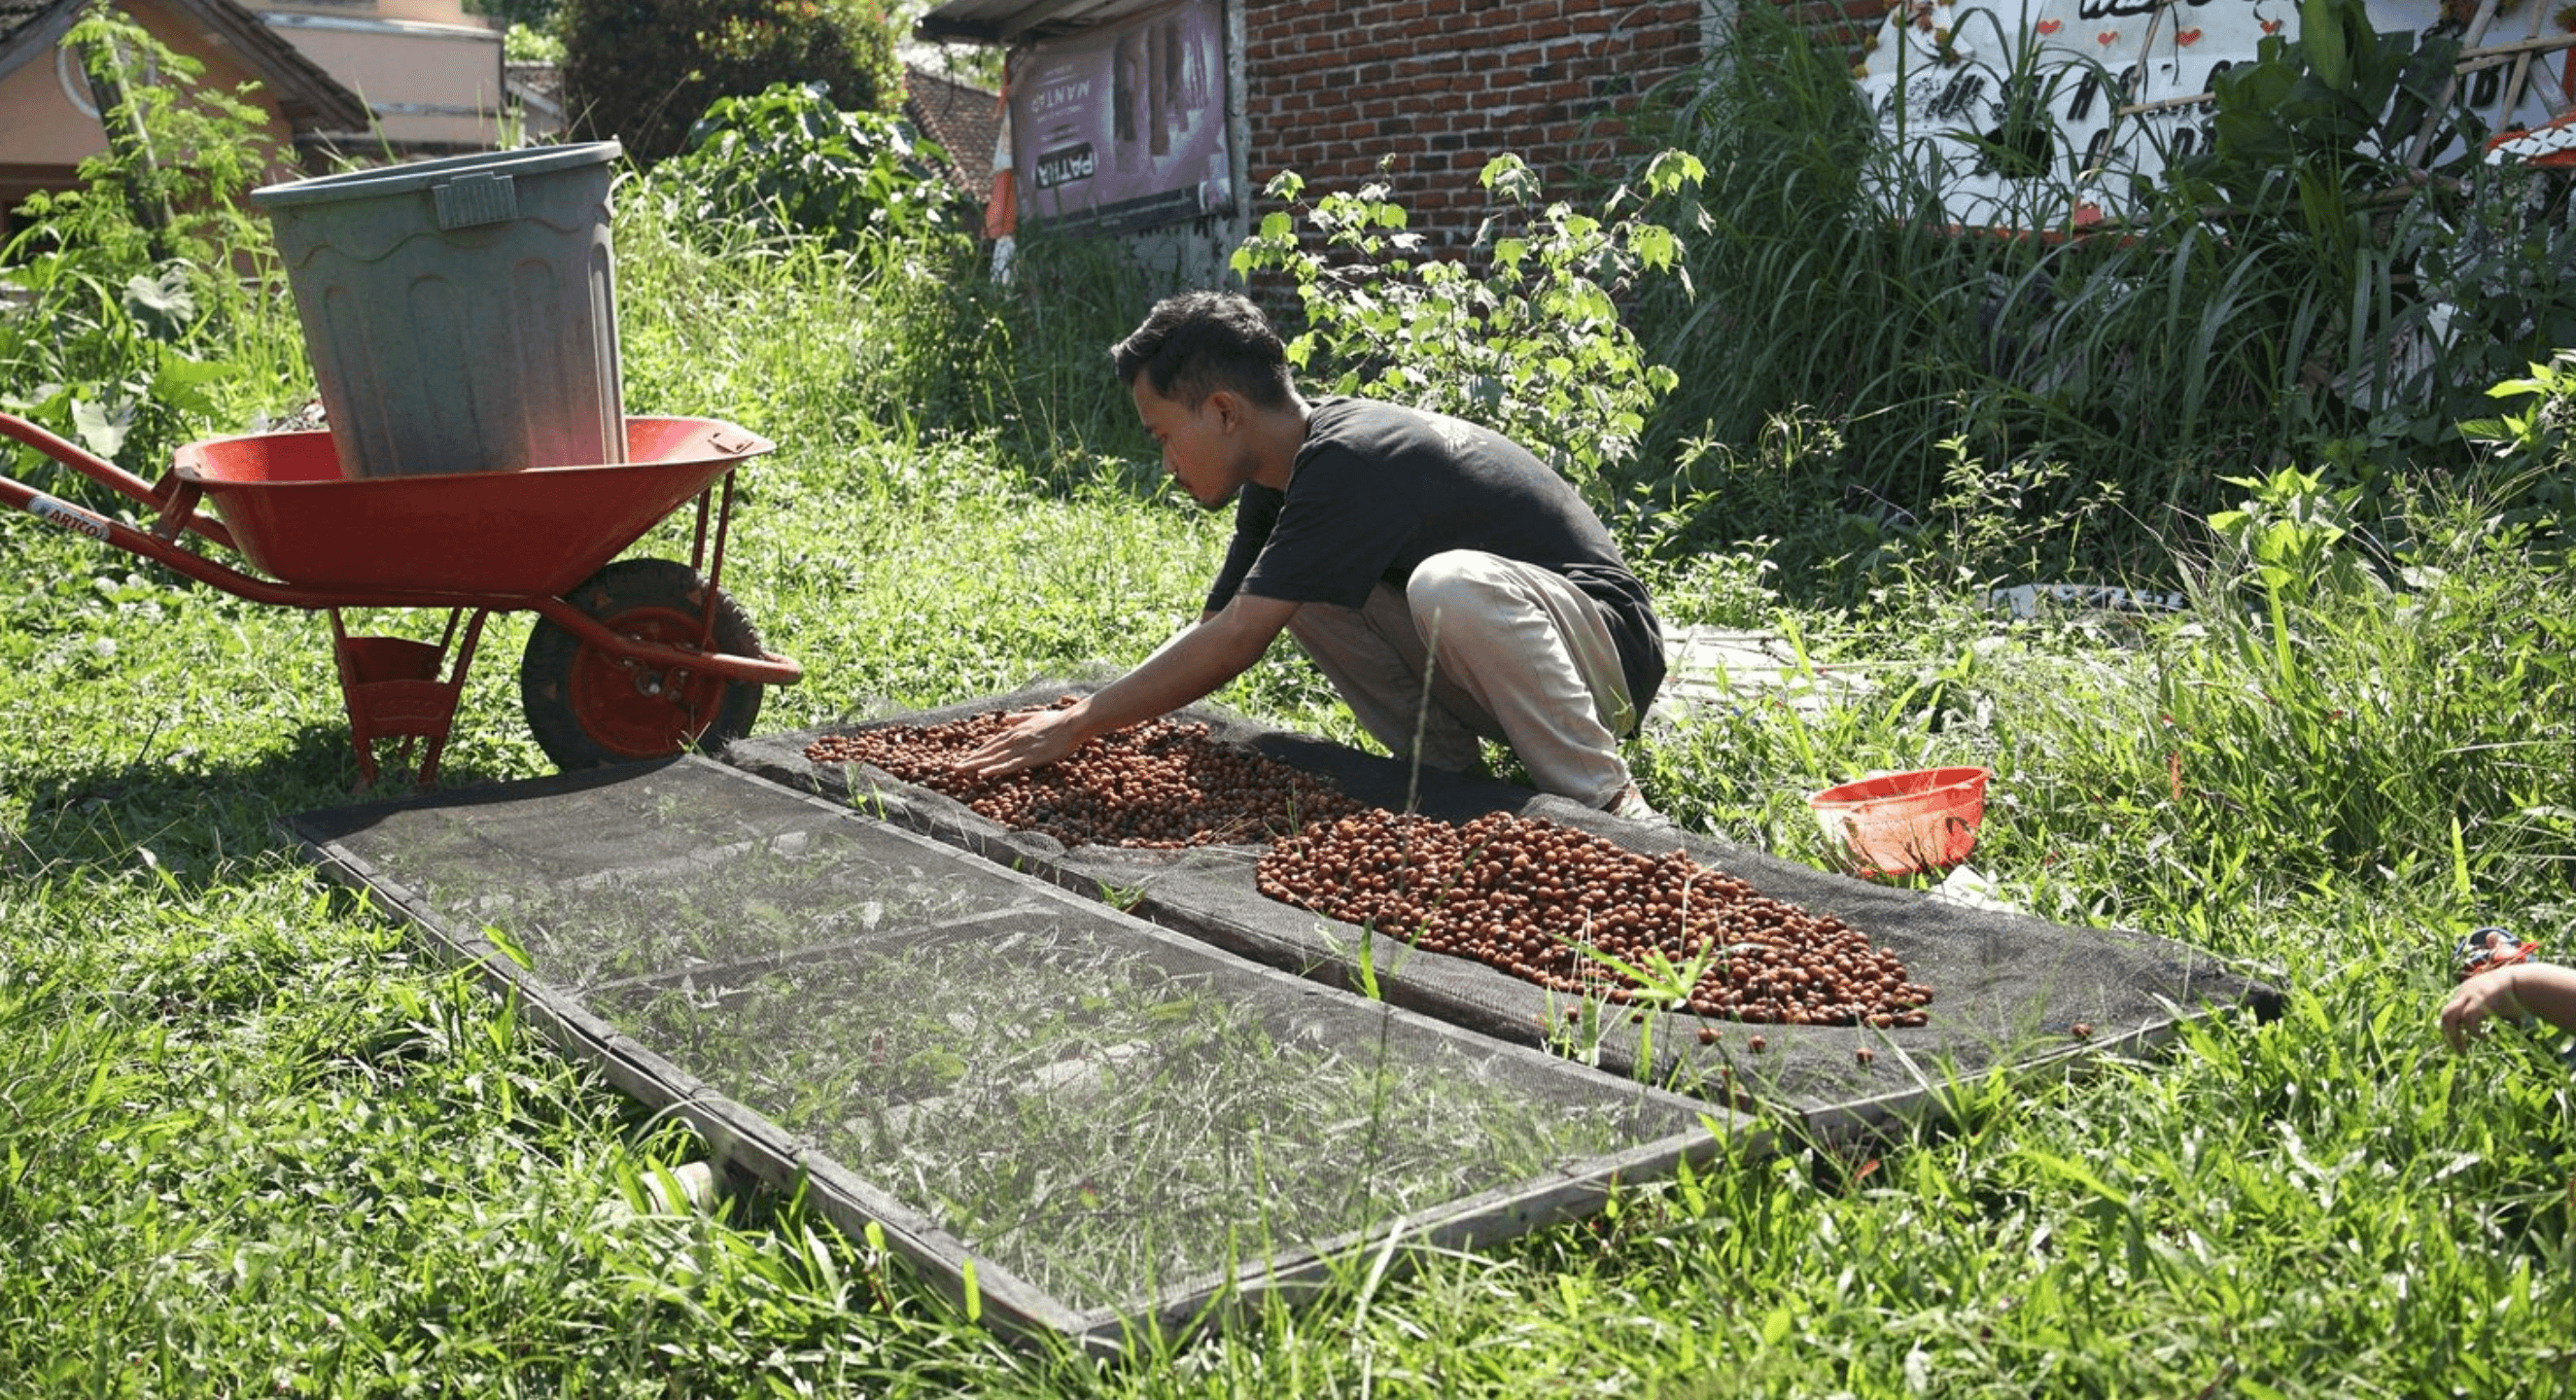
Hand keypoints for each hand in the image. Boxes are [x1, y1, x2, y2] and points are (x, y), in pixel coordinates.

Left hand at [951, 705, 1088, 781]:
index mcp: (1015, 731)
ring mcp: (1021, 749)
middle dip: (970, 760)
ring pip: (994, 759)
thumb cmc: (1056, 720)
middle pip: (988, 752)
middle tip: (953, 768)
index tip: (965, 759)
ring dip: (976, 765)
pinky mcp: (1030, 757)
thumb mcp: (1034, 716)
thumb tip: (1006, 718)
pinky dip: (994, 769)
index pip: (991, 744)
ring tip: (961, 771)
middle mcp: (1014, 739)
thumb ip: (1018, 718)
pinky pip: (1009, 765)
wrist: (1071, 723)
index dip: (978, 752)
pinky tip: (983, 773)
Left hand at [2440, 966, 2527, 1051]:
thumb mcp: (2497, 1003)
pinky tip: (2484, 1037)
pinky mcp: (2481, 999)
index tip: (2456, 1043)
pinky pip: (2468, 1018)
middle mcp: (2464, 992)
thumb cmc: (2517, 996)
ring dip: (2454, 1037)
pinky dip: (2473, 1031)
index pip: (2450, 1012)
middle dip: (2449, 1035)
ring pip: (2449, 1016)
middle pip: (2445, 1014)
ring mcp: (2471, 995)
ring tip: (2463, 1052)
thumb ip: (2487, 1014)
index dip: (2451, 1029)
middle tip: (2459, 1052)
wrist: (2528, 981)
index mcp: (2466, 993)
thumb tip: (2494, 1032)